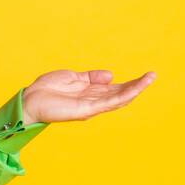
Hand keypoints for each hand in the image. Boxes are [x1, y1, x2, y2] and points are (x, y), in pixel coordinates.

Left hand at [21, 69, 155, 123]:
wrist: (31, 99)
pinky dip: (123, 96)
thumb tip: (111, 75)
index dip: (130, 83)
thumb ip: (91, 77)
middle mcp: (94, 101)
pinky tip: (134, 89)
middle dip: (137, 86)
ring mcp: (92, 106)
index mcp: (91, 92)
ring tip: (150, 79)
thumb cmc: (47, 89)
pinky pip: (109, 102)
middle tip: (153, 76)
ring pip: (119, 98)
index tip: (145, 75)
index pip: (115, 88)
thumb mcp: (73, 77)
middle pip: (120, 94)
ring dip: (135, 89)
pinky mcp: (87, 110)